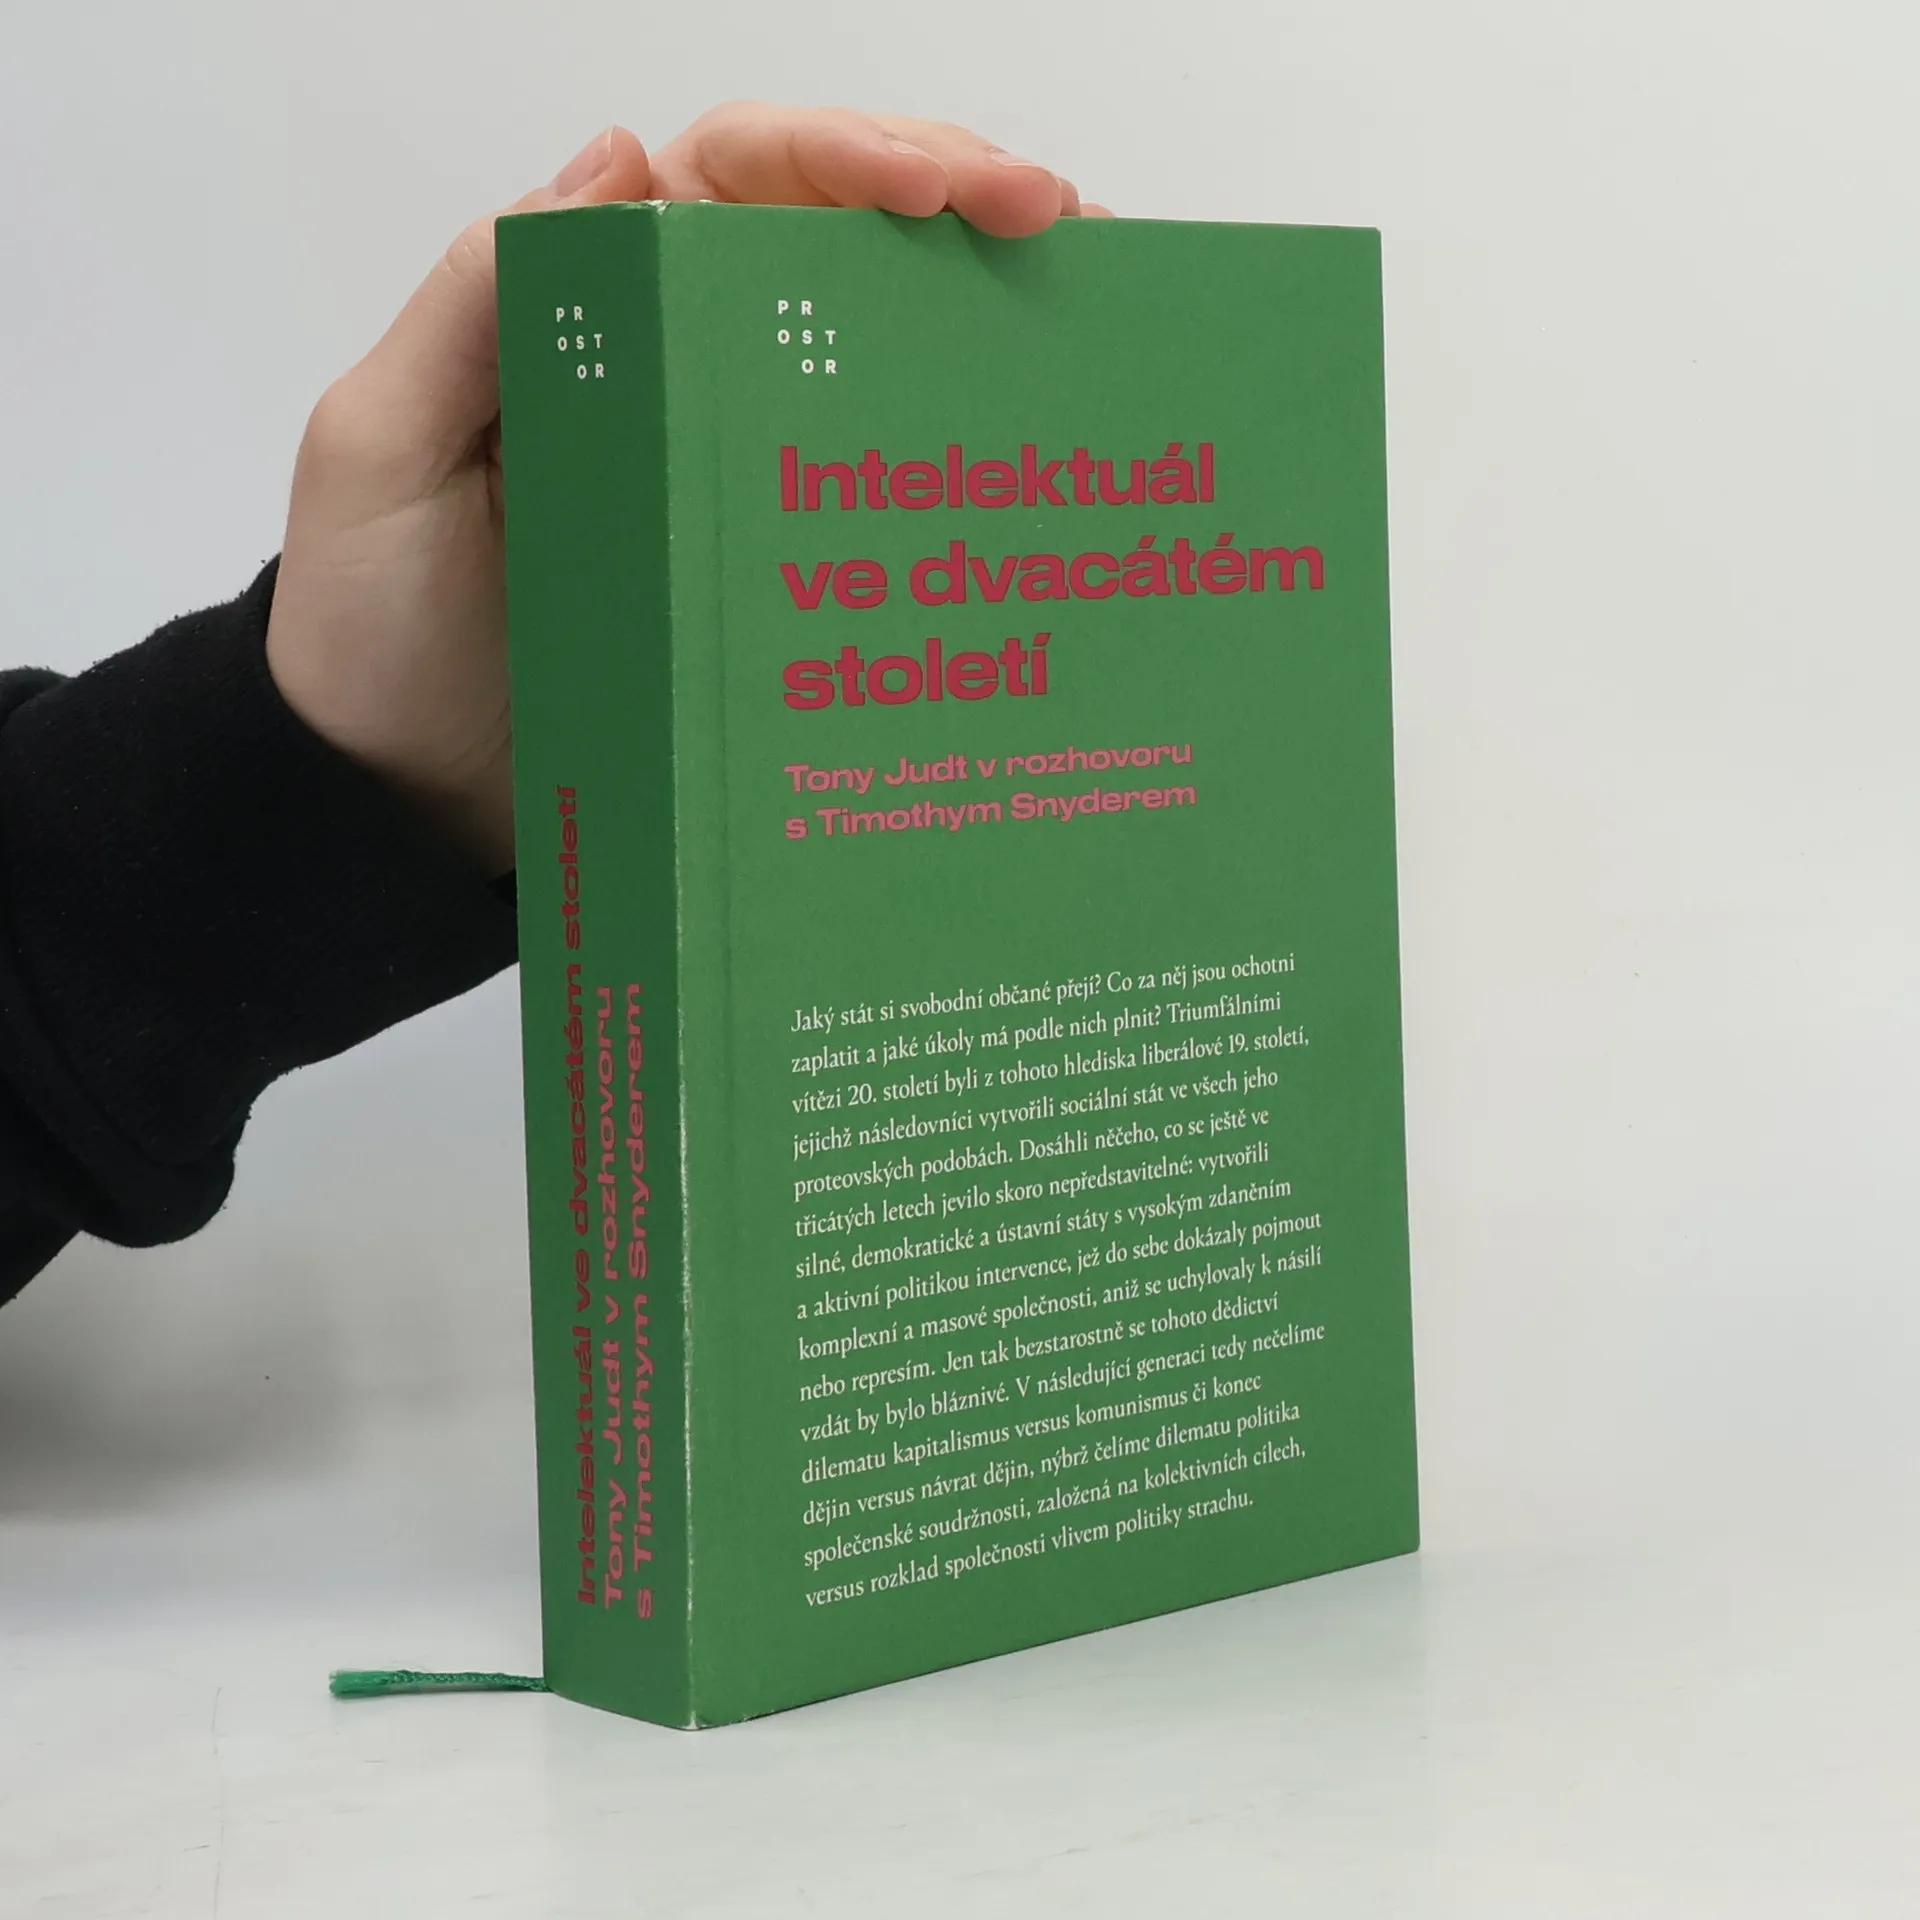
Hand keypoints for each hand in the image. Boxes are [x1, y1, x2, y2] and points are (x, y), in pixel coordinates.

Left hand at [266, 105, 1107, 874]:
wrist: (405, 804)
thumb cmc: (373, 632)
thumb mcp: (383, 452)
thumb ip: (474, 307)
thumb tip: (618, 157)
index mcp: (596, 311)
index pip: (741, 180)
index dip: (854, 157)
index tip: (952, 193)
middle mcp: (680, 369)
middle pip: (837, 242)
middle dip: (959, 205)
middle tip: (1069, 226)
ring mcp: (736, 471)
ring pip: (876, 353)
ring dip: (985, 316)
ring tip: (1093, 307)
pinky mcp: (770, 573)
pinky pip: (871, 494)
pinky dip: (956, 461)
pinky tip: (1034, 456)